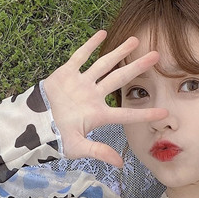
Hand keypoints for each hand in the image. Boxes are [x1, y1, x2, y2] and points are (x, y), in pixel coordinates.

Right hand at [42, 30, 168, 166]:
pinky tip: (103, 33)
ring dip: (119, 52)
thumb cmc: (56, 138)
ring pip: (104, 64)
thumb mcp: (78, 148)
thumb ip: (99, 152)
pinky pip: (80, 57)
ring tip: (135, 40)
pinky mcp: (66, 74)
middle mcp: (93, 96)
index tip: (164, 112)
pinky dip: (90, 45)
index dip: (144, 113)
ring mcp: (81, 84)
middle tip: (157, 56)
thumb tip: (120, 164)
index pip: (126, 114)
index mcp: (98, 115)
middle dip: (138, 68)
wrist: (33, 125)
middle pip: (120, 79)